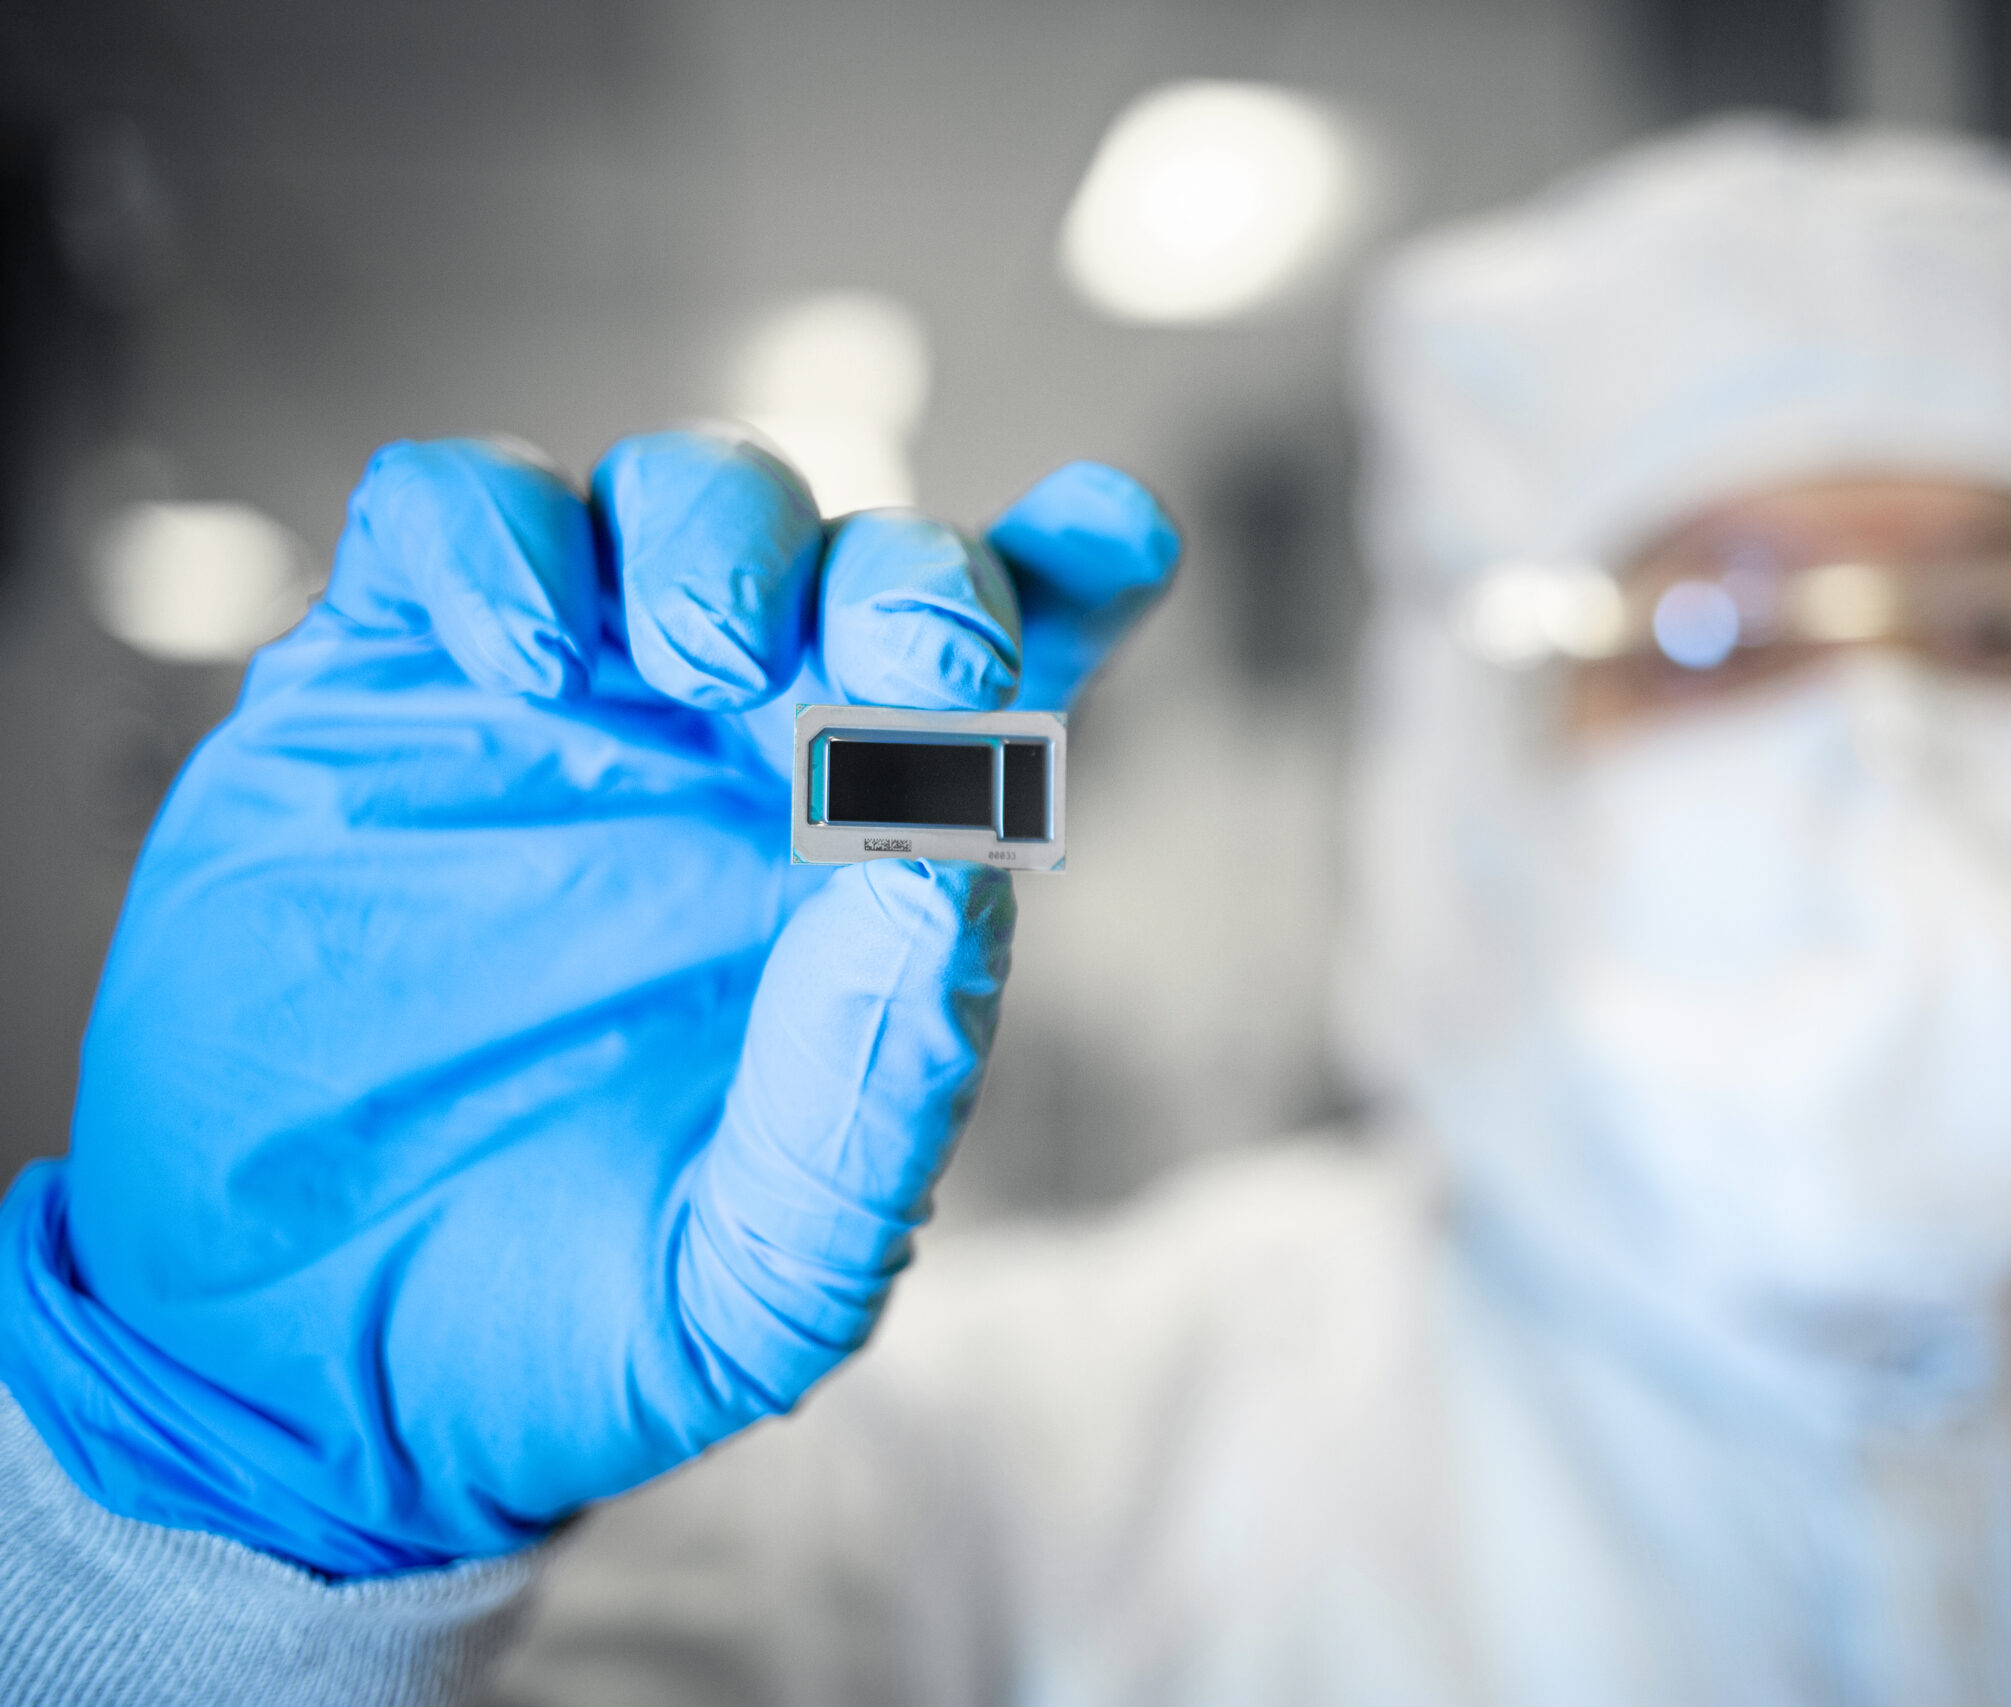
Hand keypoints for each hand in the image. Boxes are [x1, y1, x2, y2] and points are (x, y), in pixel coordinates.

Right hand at [0, 432, 1176, 1575]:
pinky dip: (498, 533)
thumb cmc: (564, 1332)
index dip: (1076, 578)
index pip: (1010, 688)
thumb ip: (869, 1098)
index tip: (1121, 537)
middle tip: (913, 655)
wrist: (296, 1373)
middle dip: (914, 567)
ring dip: (725, 531)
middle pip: (869, 558)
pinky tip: (523, 658)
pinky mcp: (382, 685)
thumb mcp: (753, 1283)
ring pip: (685, 494)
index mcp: (868, 874)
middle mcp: (737, 760)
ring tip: (700, 660)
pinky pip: (449, 514)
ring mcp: (564, 708)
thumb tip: (955, 869)